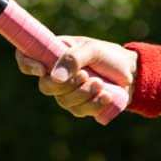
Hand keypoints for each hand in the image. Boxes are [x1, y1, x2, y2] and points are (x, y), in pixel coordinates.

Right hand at [16, 36, 137, 120]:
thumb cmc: (110, 56)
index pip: (27, 58)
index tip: (41, 69)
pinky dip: (93, 104)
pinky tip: (106, 96)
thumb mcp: (93, 49)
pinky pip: (79, 111)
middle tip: (85, 75)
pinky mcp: (80, 107)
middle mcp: (56, 74)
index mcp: (54, 54)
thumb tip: (54, 77)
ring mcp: (67, 92)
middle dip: (66, 85)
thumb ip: (73, 58)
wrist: (133, 74)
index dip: (27, 64)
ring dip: (83, 94)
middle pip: (45, 87)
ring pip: (63, 101)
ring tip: (101, 84)